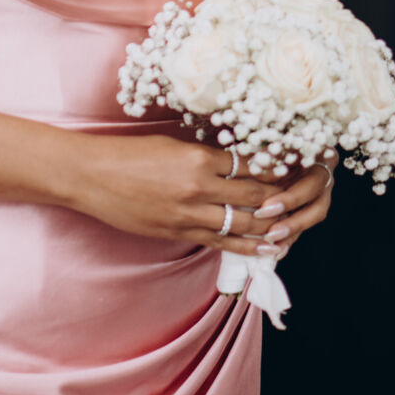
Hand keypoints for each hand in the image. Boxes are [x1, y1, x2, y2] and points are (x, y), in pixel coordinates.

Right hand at [68, 136, 335, 258]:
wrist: (90, 176)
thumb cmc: (128, 154)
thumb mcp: (171, 146)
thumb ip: (204, 156)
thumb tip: (237, 162)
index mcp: (197, 159)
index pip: (249, 164)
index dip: (277, 167)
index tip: (296, 165)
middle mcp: (197, 188)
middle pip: (253, 195)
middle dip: (282, 196)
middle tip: (305, 195)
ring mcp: (188, 215)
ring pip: (242, 223)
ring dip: (270, 226)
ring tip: (293, 227)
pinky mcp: (178, 232)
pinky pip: (221, 243)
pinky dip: (247, 247)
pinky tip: (266, 248)